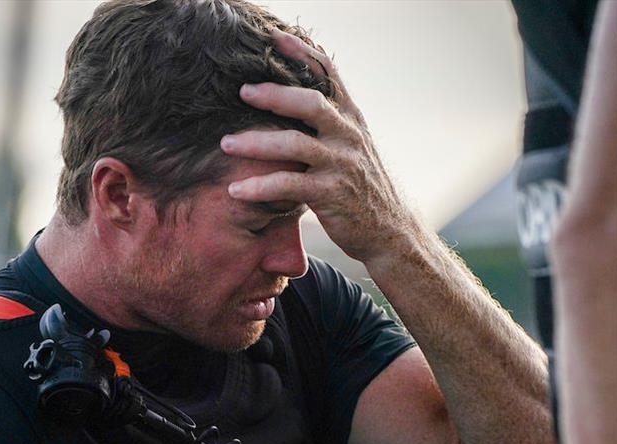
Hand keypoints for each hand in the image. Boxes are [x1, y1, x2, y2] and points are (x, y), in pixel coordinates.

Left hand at [221, 28, 418, 263]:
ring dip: (256, 142)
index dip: (303, 53)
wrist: (390, 231)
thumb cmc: (361, 186)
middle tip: (243, 91)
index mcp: (352, 118)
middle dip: (274, 94)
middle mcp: (348, 136)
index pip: (329, 75)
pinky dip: (259, 186)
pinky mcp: (331, 194)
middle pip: (311, 102)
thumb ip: (329, 124)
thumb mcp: (353, 147)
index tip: (275, 38)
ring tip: (226, 143)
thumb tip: (293, 99)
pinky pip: (289, 185)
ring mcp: (341, 164)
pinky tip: (236, 190)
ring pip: (294, 144)